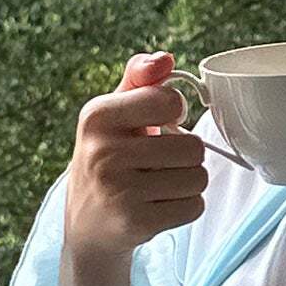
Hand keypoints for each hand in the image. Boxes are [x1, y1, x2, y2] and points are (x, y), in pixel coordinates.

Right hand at [63, 49, 207, 261]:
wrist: (86, 226)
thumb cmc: (106, 160)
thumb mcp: (112, 114)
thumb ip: (139, 79)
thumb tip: (165, 59)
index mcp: (97, 116)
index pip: (169, 101)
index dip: (175, 112)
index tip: (161, 123)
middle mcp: (103, 153)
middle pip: (192, 146)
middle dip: (185, 156)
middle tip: (160, 163)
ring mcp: (118, 191)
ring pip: (198, 178)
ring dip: (188, 182)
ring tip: (160, 185)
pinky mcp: (135, 223)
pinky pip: (194, 206)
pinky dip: (185, 207)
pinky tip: (160, 206)